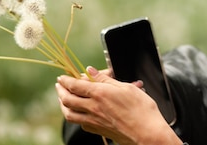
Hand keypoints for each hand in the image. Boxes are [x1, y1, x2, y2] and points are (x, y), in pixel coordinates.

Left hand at [56, 67, 180, 144]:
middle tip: (59, 85)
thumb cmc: (142, 110)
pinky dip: (74, 116)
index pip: (75, 85)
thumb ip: (105, 79)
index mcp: (99, 94)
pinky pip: (79, 123)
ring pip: (69, 114)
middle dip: (60, 91)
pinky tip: (78, 113)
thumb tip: (90, 71)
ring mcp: (94, 121)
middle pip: (67, 99)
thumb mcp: (126, 87)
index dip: (66, 80)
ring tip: (62, 98)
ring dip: (63, 104)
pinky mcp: (97, 131)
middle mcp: (93, 108)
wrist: (147, 134)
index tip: (62, 76)